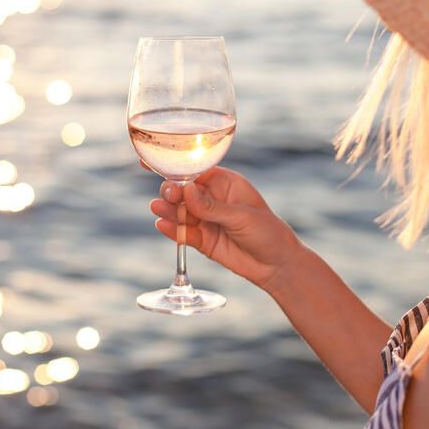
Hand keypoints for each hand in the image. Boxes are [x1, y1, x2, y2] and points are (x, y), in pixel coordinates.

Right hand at [148, 165, 301, 289]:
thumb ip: (212, 206)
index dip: (175, 167)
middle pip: (183, 191)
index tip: (152, 162)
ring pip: (180, 212)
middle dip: (172, 191)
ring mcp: (205, 220)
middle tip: (168, 196)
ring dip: (168, 210)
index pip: (195, 171)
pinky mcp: (202, 240)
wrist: (276, 265)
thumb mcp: (242, 216)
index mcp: (224, 183)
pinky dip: (172, 230)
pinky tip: (163, 225)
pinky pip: (183, 233)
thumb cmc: (267, 232)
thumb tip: (185, 190)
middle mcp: (212, 199)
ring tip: (157, 208)